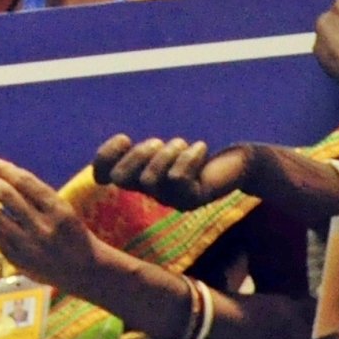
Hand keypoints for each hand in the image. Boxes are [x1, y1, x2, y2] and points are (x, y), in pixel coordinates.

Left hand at [0, 159, 101, 292]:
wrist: (84, 270)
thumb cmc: (72, 232)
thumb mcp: (64, 210)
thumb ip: (37, 196)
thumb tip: (3, 174)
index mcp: (59, 210)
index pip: (26, 183)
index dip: (6, 170)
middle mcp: (43, 227)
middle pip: (8, 197)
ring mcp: (29, 246)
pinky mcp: (19, 260)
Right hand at [92, 134, 250, 209]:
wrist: (234, 167)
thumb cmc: (195, 156)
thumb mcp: (164, 149)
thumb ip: (142, 150)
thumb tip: (122, 140)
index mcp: (138, 176)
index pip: (103, 174)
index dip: (105, 157)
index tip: (124, 138)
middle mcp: (150, 192)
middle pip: (123, 178)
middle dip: (138, 155)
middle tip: (159, 143)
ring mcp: (170, 199)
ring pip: (150, 179)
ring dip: (166, 153)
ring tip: (182, 145)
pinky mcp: (191, 200)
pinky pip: (177, 178)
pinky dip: (188, 158)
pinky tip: (200, 148)